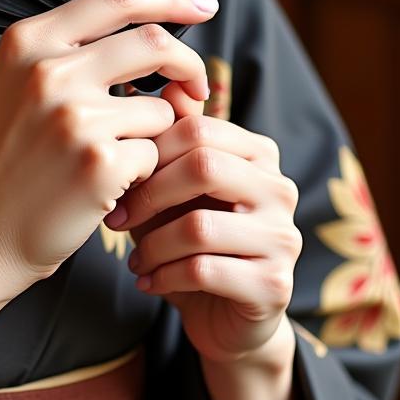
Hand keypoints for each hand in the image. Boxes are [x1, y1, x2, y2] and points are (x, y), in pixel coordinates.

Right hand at [0, 0, 219, 323]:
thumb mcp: (14, 90)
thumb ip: (70, 57)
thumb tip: (155, 44)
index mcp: (26, 43)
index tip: (201, 6)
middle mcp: (48, 70)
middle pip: (154, 42)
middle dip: (189, 65)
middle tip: (195, 88)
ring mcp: (74, 116)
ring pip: (161, 107)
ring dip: (154, 136)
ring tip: (111, 162)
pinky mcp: (99, 162)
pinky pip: (155, 155)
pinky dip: (141, 174)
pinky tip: (103, 190)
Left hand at [109, 112, 301, 365]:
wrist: (223, 315)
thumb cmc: (189, 240)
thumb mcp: (171, 188)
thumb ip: (169, 141)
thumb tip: (162, 83)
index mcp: (258, 154)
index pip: (199, 128)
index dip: (148, 151)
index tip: (116, 179)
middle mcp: (280, 189)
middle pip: (204, 166)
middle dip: (148, 194)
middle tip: (117, 218)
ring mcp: (283, 238)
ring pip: (199, 225)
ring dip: (152, 244)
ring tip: (136, 258)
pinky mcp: (274, 285)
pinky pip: (204, 270)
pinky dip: (164, 276)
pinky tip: (149, 281)